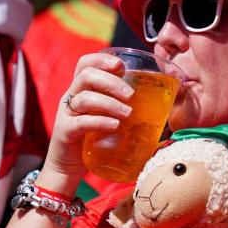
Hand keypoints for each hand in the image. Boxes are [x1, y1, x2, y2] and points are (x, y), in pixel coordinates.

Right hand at [40, 52, 134, 193]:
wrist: (67, 168)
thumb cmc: (92, 140)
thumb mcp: (107, 118)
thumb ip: (123, 108)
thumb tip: (162, 106)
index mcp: (80, 90)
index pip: (85, 63)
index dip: (102, 59)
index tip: (121, 66)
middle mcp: (71, 98)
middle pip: (86, 75)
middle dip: (111, 82)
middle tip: (131, 95)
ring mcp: (66, 114)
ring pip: (84, 98)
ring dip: (109, 103)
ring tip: (127, 113)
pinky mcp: (65, 132)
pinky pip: (80, 122)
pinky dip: (100, 122)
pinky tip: (114, 126)